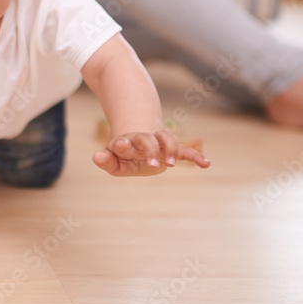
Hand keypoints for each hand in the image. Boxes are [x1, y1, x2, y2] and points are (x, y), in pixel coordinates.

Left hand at [93, 129, 210, 176]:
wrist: (140, 142)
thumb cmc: (124, 155)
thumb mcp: (113, 161)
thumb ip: (106, 161)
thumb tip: (96, 157)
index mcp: (127, 142)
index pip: (125, 141)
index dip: (123, 144)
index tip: (121, 144)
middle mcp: (143, 139)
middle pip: (146, 139)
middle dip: (150, 150)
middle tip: (152, 166)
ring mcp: (158, 143)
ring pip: (166, 137)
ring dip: (171, 149)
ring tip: (172, 164)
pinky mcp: (171, 149)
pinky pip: (185, 150)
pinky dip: (195, 156)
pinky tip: (206, 164)